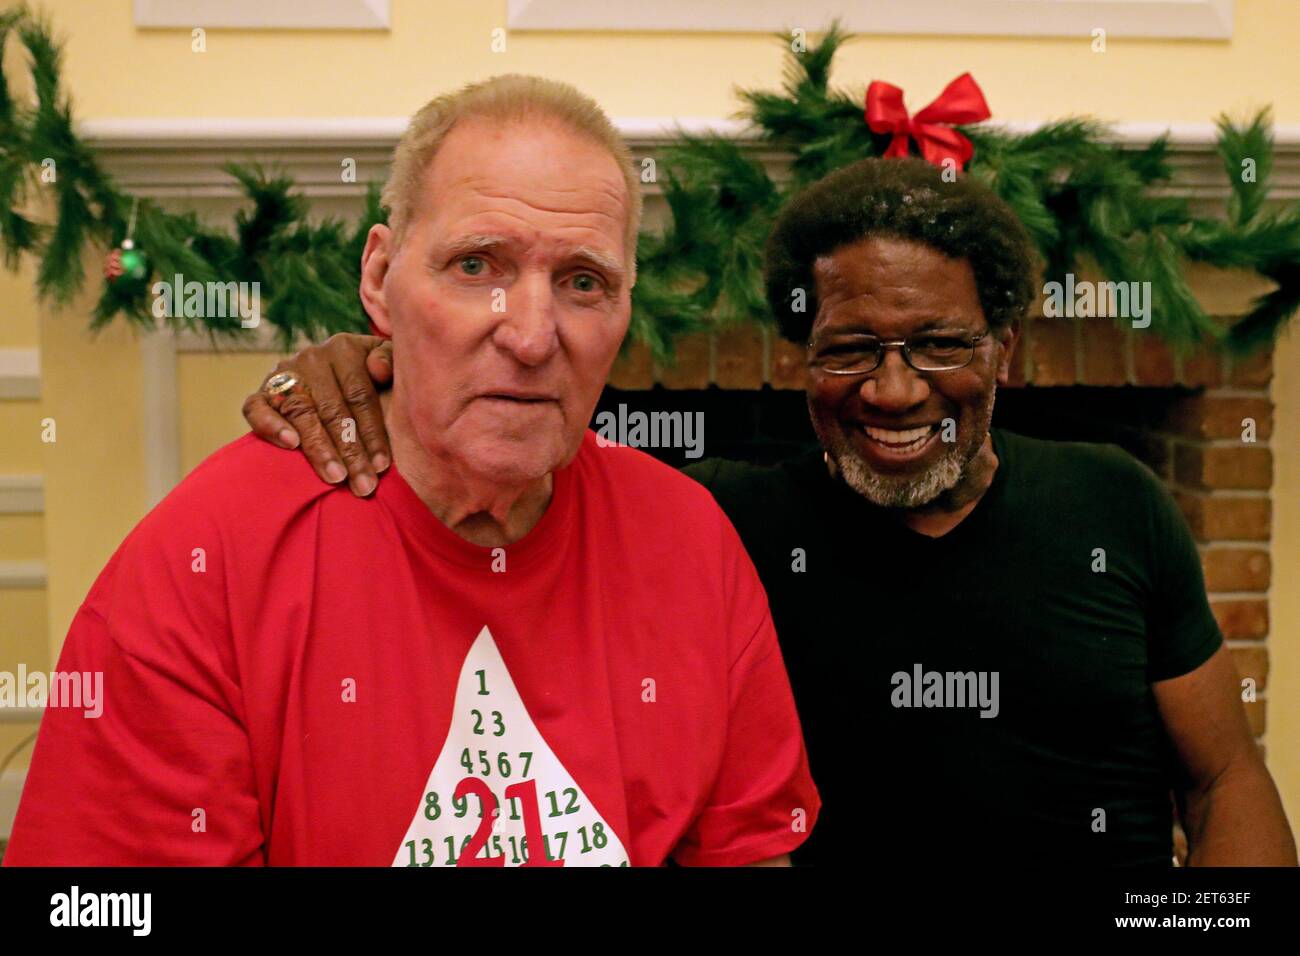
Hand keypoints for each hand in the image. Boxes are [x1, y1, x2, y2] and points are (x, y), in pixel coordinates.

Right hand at [242, 333, 393, 495]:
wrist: (334, 373)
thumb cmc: (371, 377)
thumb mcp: (388, 362)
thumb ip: (391, 360)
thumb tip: (379, 370)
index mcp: (345, 349)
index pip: (360, 395)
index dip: (373, 432)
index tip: (383, 465)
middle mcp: (312, 358)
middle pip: (333, 410)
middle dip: (351, 451)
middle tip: (364, 484)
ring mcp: (285, 374)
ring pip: (301, 414)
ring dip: (319, 449)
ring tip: (336, 477)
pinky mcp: (262, 392)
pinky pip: (256, 409)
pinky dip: (270, 425)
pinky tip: (290, 445)